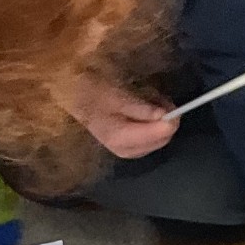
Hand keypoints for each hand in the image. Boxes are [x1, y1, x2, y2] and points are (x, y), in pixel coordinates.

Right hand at [62, 77, 177, 159]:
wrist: (74, 99)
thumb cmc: (94, 93)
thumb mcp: (117, 96)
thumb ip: (141, 108)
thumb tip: (164, 115)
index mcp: (123, 138)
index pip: (161, 134)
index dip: (170, 117)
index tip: (167, 100)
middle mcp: (128, 150)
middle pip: (164, 138)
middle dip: (165, 118)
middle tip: (156, 98)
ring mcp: (130, 151)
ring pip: (161, 139)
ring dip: (159, 120)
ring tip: (145, 102)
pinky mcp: (131, 148)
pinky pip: (153, 139)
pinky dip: (153, 125)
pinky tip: (142, 112)